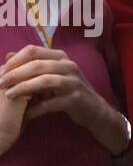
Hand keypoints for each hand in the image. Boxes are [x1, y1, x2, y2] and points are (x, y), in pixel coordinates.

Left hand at [0, 46, 126, 154]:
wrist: (91, 108)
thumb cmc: (65, 90)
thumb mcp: (49, 74)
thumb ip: (31, 65)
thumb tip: (8, 55)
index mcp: (60, 57)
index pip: (34, 50)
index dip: (15, 60)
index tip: (1, 72)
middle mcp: (69, 65)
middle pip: (38, 64)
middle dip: (15, 74)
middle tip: (0, 84)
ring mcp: (74, 81)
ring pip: (45, 81)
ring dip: (23, 88)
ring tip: (8, 96)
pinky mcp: (75, 99)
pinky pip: (51, 103)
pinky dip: (35, 109)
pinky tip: (25, 115)